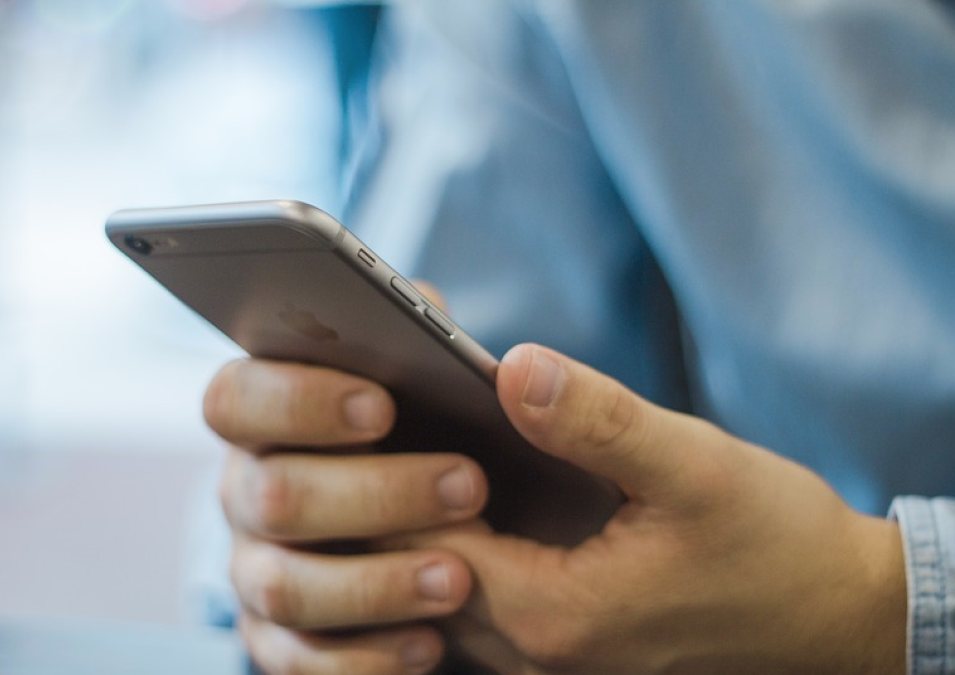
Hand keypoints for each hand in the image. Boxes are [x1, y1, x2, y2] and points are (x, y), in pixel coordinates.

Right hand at [206, 358, 489, 674]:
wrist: (449, 525)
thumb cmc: (428, 430)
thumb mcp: (431, 377)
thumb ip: (440, 339)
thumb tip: (510, 365)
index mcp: (263, 414)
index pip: (236, 398)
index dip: (297, 401)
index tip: (383, 408)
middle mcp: (247, 491)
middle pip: (270, 494)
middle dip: (373, 495)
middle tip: (470, 487)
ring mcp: (255, 570)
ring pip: (283, 586)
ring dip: (373, 585)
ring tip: (459, 579)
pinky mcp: (278, 641)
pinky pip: (300, 662)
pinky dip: (365, 657)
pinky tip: (431, 643)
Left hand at [392, 343, 907, 674]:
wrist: (837, 615)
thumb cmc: (777, 546)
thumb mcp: (692, 467)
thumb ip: (597, 420)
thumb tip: (512, 367)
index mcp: (552, 614)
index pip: (421, 544)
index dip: (392, 471)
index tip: (381, 399)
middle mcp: (533, 651)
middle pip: (415, 571)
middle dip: (391, 493)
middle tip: (378, 410)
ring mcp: (545, 656)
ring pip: (439, 588)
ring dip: (417, 521)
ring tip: (411, 438)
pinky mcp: (562, 642)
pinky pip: (475, 597)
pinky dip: (456, 543)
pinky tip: (464, 486)